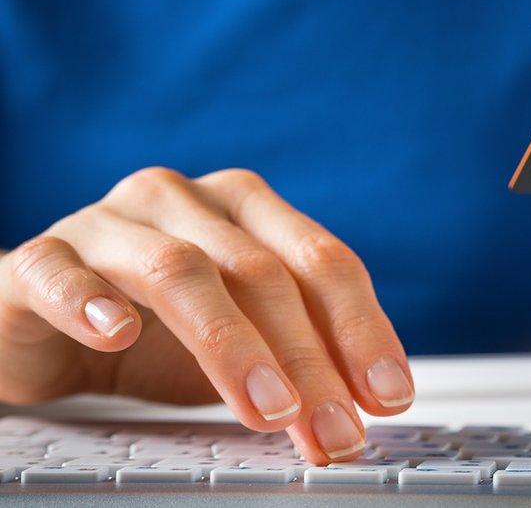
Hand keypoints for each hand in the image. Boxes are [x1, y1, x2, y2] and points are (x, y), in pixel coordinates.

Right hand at [0, 167, 412, 462]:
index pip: (323, 261)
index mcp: (248, 210)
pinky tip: (117, 335)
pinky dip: (91, 301)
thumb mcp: (246, 343)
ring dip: (231, 344)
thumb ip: (300, 357)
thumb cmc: (159, 331)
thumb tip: (366, 405)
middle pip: (262, 272)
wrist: (48, 325)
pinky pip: (61, 272)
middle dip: (308, 358)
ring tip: (268, 409)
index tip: (389, 395)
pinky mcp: (41, 258)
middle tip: (334, 428)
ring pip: (180, 270)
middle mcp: (185, 202)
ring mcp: (111, 223)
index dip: (362, 329)